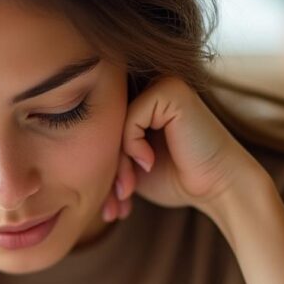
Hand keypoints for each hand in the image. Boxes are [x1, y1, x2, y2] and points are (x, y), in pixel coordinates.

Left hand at [101, 77, 265, 221]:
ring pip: (112, 121)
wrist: (218, 187)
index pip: (98, 124)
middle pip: (101, 122)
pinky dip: (132, 146)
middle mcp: (150, 85)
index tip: (109, 199)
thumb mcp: (129, 165)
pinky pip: (129, 117)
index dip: (98, 162)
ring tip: (127, 190)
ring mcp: (161, 82)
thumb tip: (65, 152)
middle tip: (115, 201)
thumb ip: (105, 150)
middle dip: (103, 167)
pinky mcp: (171, 88)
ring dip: (115, 163)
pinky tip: (149, 163)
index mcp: (140, 100)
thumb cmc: (176, 179)